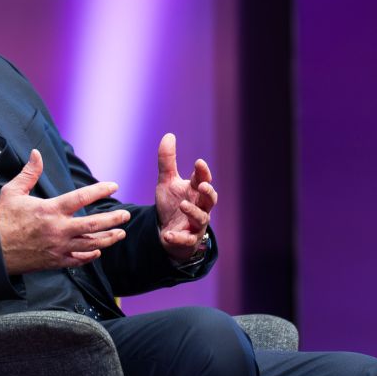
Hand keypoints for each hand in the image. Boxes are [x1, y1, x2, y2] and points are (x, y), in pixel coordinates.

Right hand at [0, 149, 128, 273]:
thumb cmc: (2, 220)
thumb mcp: (12, 192)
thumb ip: (29, 173)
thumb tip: (36, 153)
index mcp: (50, 210)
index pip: (81, 198)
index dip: (99, 190)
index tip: (113, 185)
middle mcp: (58, 230)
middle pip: (93, 225)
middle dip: (112, 220)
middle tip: (125, 215)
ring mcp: (58, 248)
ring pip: (90, 244)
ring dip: (108, 239)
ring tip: (120, 234)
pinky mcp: (55, 262)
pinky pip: (78, 260)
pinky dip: (90, 256)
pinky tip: (98, 252)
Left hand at [155, 133, 216, 261]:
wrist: (167, 231)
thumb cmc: (171, 205)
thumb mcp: (166, 182)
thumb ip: (167, 161)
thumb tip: (169, 135)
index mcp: (195, 191)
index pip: (203, 179)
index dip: (203, 172)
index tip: (198, 162)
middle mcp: (200, 206)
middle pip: (210, 199)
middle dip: (208, 192)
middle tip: (201, 185)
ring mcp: (195, 224)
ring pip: (201, 218)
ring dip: (193, 211)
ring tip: (183, 205)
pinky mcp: (188, 240)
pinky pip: (186, 240)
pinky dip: (178, 237)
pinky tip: (168, 234)